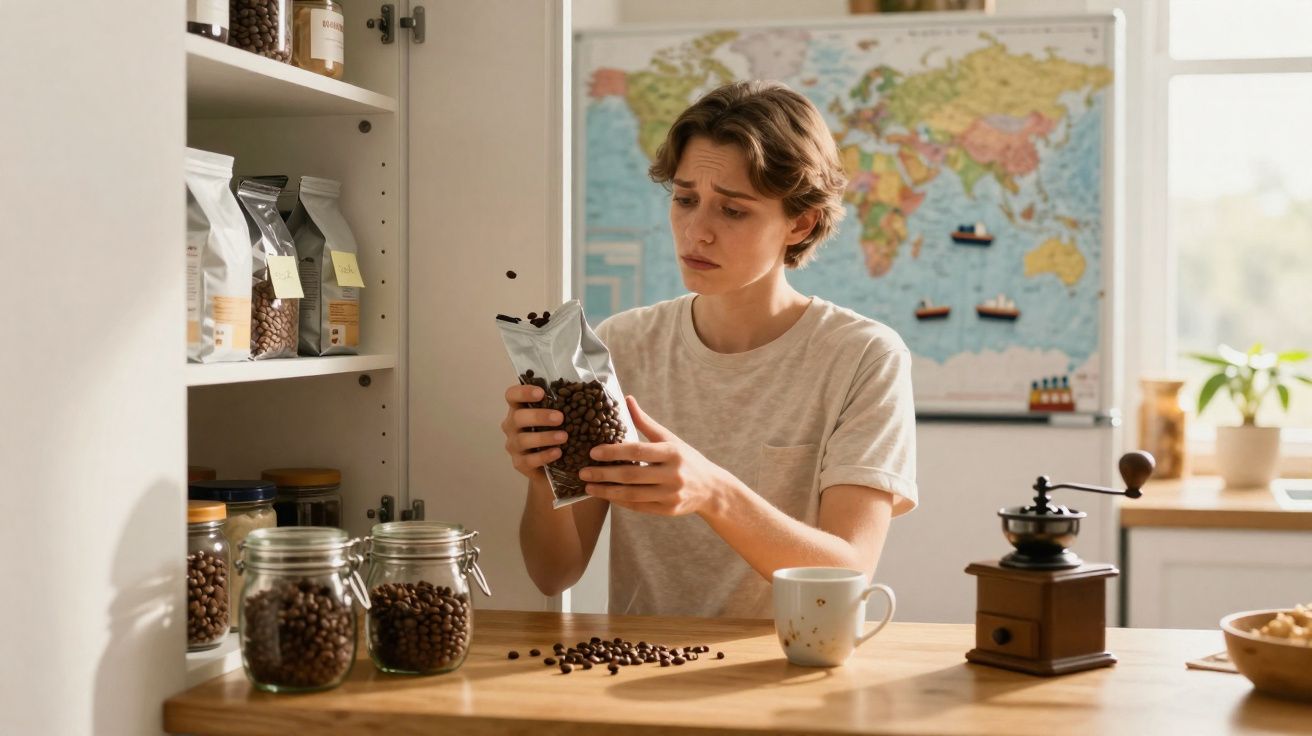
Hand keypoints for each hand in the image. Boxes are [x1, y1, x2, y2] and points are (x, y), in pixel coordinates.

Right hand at [500, 383, 566, 480]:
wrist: (552, 465)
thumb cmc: (556, 432)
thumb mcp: (558, 417)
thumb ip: (564, 403)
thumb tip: (591, 389)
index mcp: (519, 409)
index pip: (512, 395)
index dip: (523, 392)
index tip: (541, 393)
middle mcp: (512, 425)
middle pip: (517, 417)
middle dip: (539, 416)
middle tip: (560, 418)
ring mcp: (514, 445)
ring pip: (523, 440)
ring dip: (544, 437)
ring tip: (564, 437)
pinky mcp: (519, 463)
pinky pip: (528, 460)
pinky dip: (544, 456)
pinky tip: (557, 453)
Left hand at [580, 396, 736, 516]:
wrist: (711, 488)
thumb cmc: (686, 459)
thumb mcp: (670, 439)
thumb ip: (646, 423)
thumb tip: (627, 399)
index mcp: (672, 452)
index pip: (637, 451)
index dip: (613, 452)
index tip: (593, 452)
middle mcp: (672, 474)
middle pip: (632, 475)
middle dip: (604, 474)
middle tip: (582, 471)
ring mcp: (671, 494)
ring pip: (633, 494)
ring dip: (607, 491)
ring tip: (589, 486)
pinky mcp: (668, 510)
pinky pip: (639, 506)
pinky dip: (621, 502)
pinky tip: (607, 496)